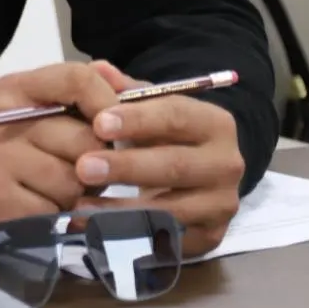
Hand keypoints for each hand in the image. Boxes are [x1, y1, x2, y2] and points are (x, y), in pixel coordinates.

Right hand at [0, 62, 119, 252]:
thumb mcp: (7, 106)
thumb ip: (60, 94)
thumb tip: (118, 77)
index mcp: (12, 89)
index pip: (76, 78)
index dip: (109, 102)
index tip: (113, 129)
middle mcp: (4, 118)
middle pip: (86, 139)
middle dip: (96, 164)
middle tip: (82, 175)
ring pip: (73, 182)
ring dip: (73, 197)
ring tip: (48, 196)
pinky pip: (51, 214)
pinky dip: (50, 221)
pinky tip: (27, 213)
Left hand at [75, 60, 245, 257]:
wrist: (202, 173)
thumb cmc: (167, 134)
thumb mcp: (152, 107)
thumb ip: (124, 89)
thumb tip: (96, 68)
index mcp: (215, 123)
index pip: (176, 117)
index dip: (137, 120)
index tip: (98, 124)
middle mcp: (227, 164)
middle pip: (174, 165)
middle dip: (126, 167)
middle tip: (83, 167)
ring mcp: (222, 204)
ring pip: (171, 209)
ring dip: (122, 208)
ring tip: (80, 205)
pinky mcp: (211, 237)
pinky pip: (168, 239)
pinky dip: (130, 236)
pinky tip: (97, 229)